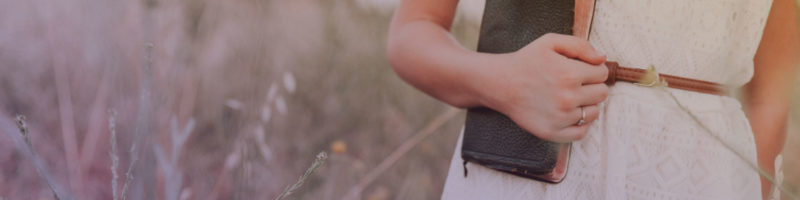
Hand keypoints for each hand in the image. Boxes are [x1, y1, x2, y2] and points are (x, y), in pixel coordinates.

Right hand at [472, 33, 608, 142]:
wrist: (500, 83)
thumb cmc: (526, 61)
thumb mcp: (550, 42)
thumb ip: (580, 45)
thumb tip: (602, 59)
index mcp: (570, 74)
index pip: (602, 74)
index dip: (593, 70)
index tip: (580, 70)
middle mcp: (567, 97)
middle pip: (602, 94)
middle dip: (592, 86)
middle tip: (575, 83)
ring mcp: (560, 118)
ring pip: (594, 113)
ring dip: (586, 105)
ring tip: (569, 97)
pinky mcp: (552, 132)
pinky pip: (581, 132)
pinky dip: (579, 124)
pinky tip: (568, 113)